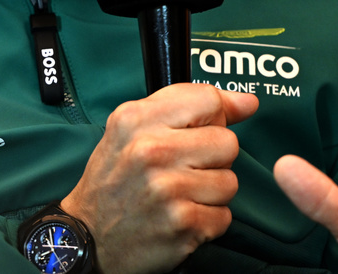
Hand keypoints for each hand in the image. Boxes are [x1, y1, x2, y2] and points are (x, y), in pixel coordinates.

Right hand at [61, 83, 258, 273]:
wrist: (89, 236)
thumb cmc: (115, 179)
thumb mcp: (133, 129)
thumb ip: (186, 107)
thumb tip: (248, 102)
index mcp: (136, 119)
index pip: (208, 100)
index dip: (211, 117)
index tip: (199, 131)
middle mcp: (150, 150)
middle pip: (227, 142)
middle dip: (212, 159)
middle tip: (182, 169)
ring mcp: (167, 188)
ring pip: (230, 182)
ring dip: (210, 192)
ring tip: (179, 195)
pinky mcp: (182, 224)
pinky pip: (224, 216)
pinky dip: (207, 220)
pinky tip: (181, 216)